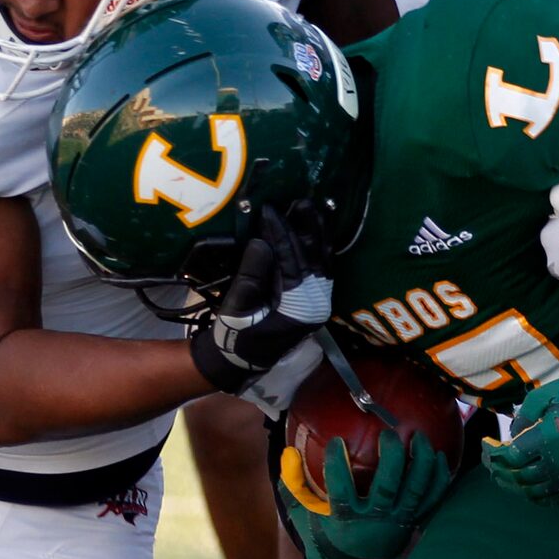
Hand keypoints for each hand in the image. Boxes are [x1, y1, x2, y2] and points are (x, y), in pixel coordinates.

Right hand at [188, 202, 332, 391]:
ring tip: (311, 206)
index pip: (293, 262)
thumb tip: (261, 242)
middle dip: (306, 228)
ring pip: (323, 260)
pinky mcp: (315, 296)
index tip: (268, 210)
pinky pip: (321, 266)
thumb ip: (250, 276)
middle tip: (298, 200)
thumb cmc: (236, 335)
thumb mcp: (237, 308)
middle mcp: (317, 305)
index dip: (281, 234)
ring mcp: (319, 300)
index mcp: (299, 310)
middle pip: (315, 258)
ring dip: (318, 232)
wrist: (240, 358)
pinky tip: (317, 226)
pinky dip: (320, 245)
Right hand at [278, 429, 451, 558]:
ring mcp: (396, 524)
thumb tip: (286, 452)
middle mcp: (374, 522)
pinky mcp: (412, 525)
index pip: (341, 490)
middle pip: (387, 487)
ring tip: (421, 438)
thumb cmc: (326, 537)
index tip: (336, 441)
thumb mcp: (303, 516)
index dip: (337, 465)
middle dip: (391, 458)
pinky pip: (431, 501)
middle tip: (389, 434)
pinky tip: (440, 458)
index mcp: (346, 520)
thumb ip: (293, 486)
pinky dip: (438, 480)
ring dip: (420, 463)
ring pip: (415, 491)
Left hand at [485, 365, 558, 503]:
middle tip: (491, 466)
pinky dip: (533, 495)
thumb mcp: (543, 397)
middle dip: (501, 471)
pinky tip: (523, 487)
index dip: (495, 454)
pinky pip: (550, 498)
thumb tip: (508, 440)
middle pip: (520, 475)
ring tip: (502, 478)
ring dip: (513, 486)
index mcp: (552, 437)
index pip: (513, 456)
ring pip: (532, 490)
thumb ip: (522, 418)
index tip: (488, 448)